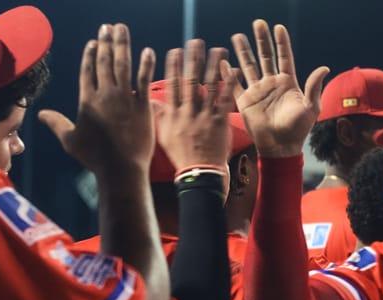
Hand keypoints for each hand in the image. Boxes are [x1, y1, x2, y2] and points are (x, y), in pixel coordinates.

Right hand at [39, 24, 154, 177]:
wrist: (120, 169)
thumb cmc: (95, 158)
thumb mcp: (70, 140)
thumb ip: (56, 123)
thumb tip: (41, 114)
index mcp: (87, 101)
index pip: (88, 71)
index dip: (91, 54)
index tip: (94, 41)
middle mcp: (105, 95)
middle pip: (104, 62)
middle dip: (106, 42)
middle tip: (108, 26)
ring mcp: (124, 99)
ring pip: (122, 65)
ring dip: (122, 45)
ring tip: (122, 29)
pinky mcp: (142, 106)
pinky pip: (144, 80)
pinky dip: (145, 64)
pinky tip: (147, 51)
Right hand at [155, 40, 235, 170]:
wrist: (199, 173)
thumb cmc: (181, 156)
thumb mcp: (163, 136)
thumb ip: (159, 115)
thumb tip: (150, 100)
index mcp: (173, 114)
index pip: (172, 85)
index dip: (173, 67)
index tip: (175, 51)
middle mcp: (188, 112)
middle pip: (189, 80)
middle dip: (193, 60)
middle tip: (195, 42)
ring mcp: (204, 116)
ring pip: (208, 86)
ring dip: (213, 66)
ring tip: (217, 49)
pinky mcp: (220, 122)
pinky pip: (225, 100)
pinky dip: (229, 84)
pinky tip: (233, 70)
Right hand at [223, 20, 328, 157]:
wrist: (280, 147)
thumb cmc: (298, 129)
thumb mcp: (310, 107)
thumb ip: (313, 87)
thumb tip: (324, 68)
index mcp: (287, 83)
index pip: (284, 58)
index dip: (281, 43)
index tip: (278, 27)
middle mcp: (271, 84)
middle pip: (265, 57)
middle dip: (261, 40)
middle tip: (257, 23)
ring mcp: (257, 92)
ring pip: (249, 66)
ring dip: (243, 51)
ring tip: (238, 36)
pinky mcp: (245, 102)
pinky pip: (234, 85)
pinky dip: (228, 74)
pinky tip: (224, 62)